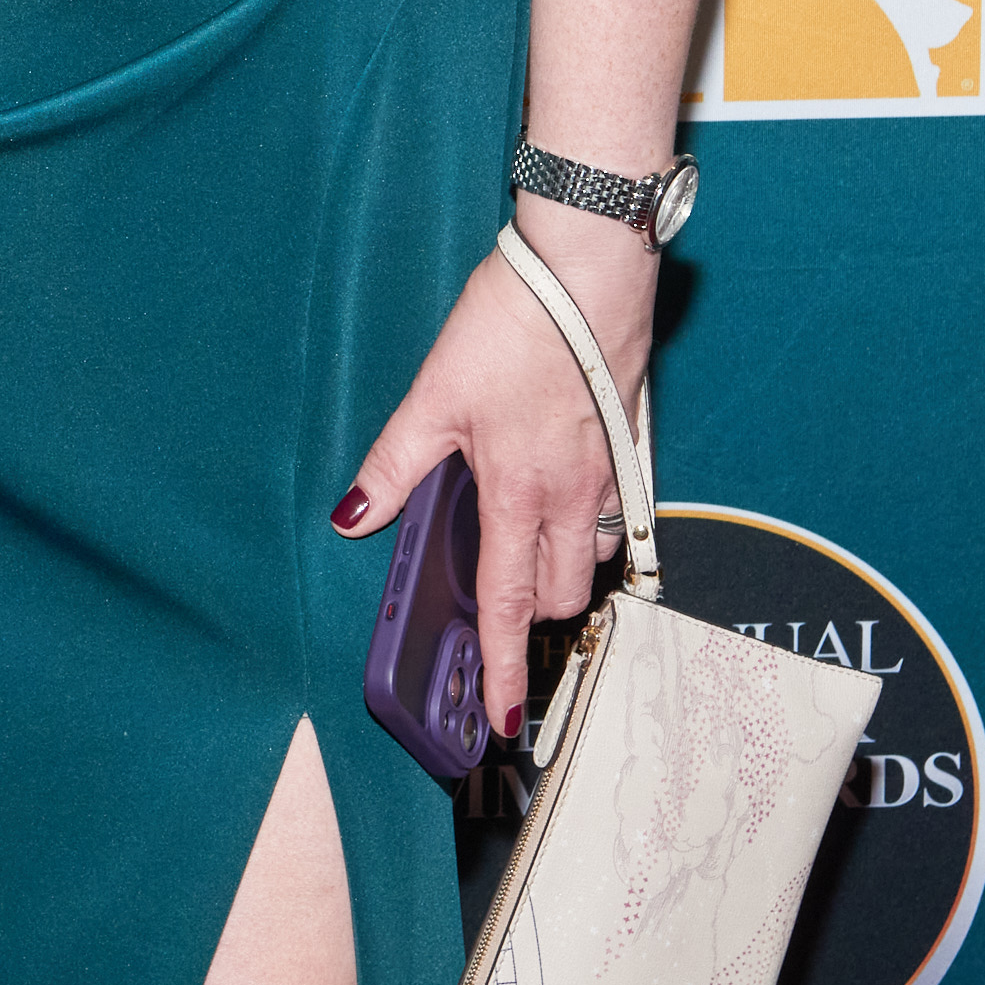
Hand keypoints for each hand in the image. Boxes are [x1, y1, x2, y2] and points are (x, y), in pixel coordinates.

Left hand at [332, 209, 651, 737]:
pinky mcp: (634, 442)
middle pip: (562, 592)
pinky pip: (619, 509)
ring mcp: (612, 471)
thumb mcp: (433, 393)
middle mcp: (573, 494)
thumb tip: (351, 518)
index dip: (506, 666)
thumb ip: (394, 465)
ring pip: (595, 553)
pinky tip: (566, 489)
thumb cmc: (510, 324)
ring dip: (566, 565)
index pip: (512, 604)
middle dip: (534, 612)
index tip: (504, 719)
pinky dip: (594, 521)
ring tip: (528, 540)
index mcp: (518, 492)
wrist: (588, 266)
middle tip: (501, 597)